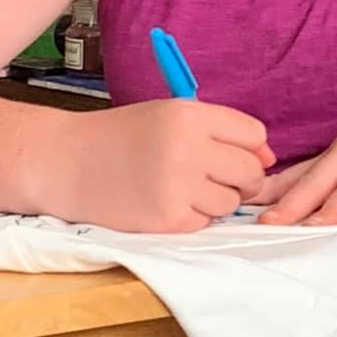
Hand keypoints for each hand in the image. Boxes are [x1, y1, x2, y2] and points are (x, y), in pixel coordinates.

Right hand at [38, 99, 275, 232]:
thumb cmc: (122, 136)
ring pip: (232, 201)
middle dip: (241, 178)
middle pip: (251, 171)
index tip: (229, 152)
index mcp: (190, 115)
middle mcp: (188, 148)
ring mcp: (178, 186)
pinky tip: (167, 202)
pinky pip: (207, 222)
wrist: (66, 162)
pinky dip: (194, 216)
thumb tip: (270, 158)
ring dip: (216, 199)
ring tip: (182, 187)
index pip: (254, 135)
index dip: (248, 147)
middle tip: (212, 176)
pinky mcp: (168, 219)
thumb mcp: (169, 116)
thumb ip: (220, 132)